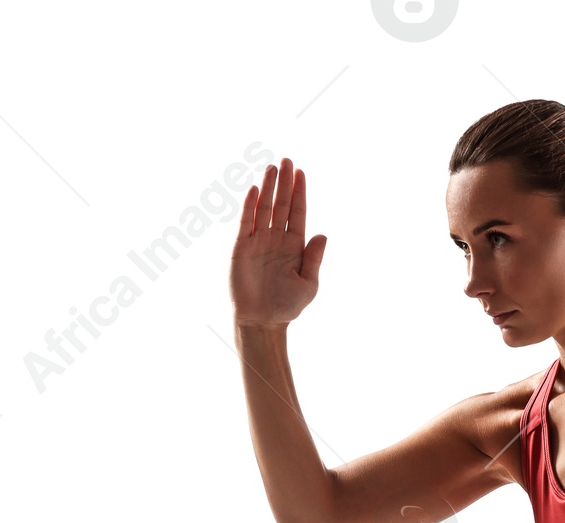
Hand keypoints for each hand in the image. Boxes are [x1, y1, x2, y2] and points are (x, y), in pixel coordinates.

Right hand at [231, 157, 326, 327]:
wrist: (262, 321)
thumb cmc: (287, 306)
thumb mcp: (308, 284)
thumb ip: (314, 259)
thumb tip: (323, 234)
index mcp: (294, 246)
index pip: (298, 213)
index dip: (300, 193)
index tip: (301, 172)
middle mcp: (276, 239)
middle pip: (281, 205)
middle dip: (285, 183)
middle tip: (287, 160)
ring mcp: (258, 241)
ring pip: (264, 208)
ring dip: (269, 188)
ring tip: (272, 167)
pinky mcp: (241, 247)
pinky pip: (246, 222)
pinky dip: (250, 206)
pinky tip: (256, 190)